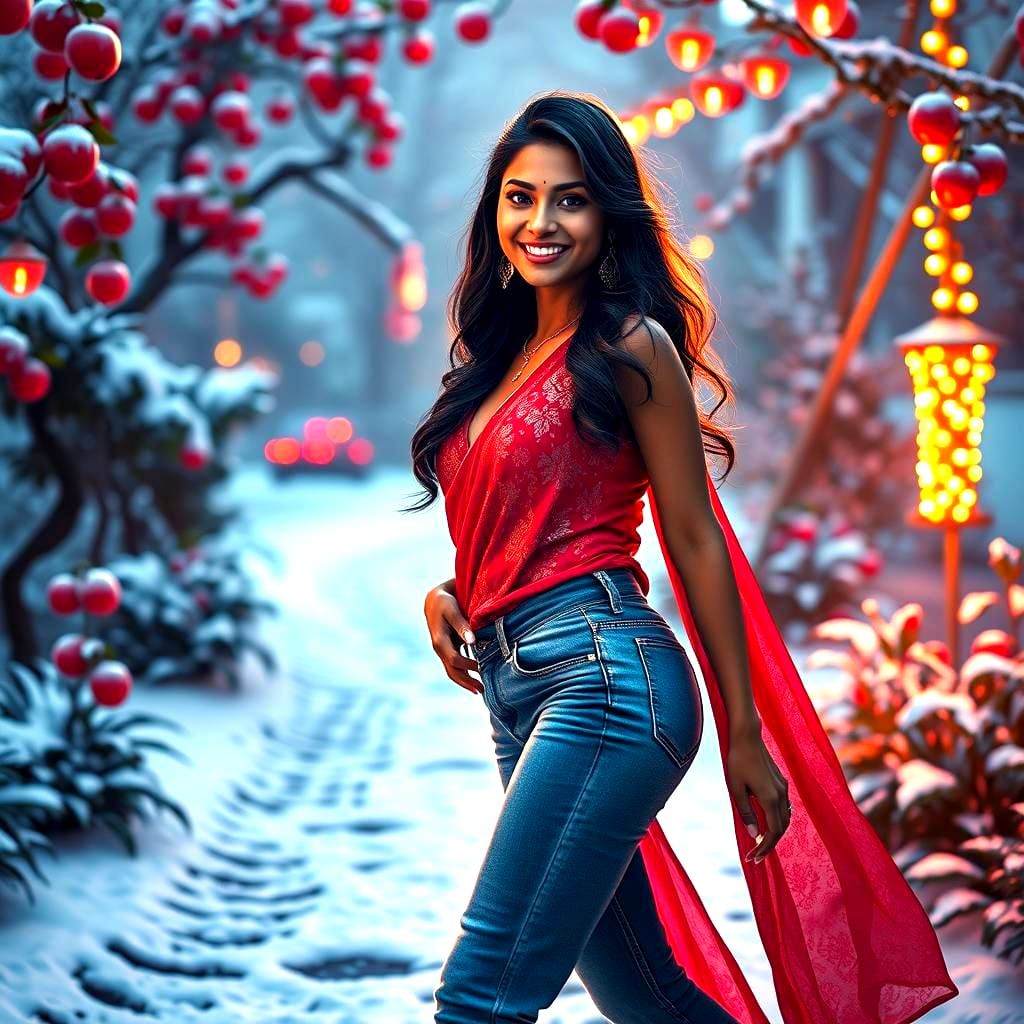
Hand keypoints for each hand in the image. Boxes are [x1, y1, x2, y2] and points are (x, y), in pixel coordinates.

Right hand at [424, 583, 480, 696]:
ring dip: (465, 681)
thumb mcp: (452, 610)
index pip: (454, 659)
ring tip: (480, 690)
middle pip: (452, 671)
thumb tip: (472, 640)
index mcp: (440, 641)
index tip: (482, 668)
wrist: (433, 601)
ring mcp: (442, 651)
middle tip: (482, 691)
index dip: (468, 666)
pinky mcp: (447, 649)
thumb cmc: (445, 603)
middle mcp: (439, 649)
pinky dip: (464, 673)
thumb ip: (461, 625)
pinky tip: (474, 677)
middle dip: (466, 682)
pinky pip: (454, 665)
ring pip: (452, 671)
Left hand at [725, 727, 790, 864]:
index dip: (764, 848)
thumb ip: (746, 812)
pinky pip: (784, 806)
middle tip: (755, 856)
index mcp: (770, 798)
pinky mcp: (781, 781)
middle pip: (781, 828)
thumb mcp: (736, 788)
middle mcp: (781, 794)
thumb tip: (753, 834)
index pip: (773, 832)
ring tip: (760, 843)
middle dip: (769, 844)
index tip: (753, 858)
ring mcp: (783, 787)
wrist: (747, 736)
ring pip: (785, 818)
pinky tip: (767, 822)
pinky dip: (778, 819)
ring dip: (775, 833)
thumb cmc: (737, 761)